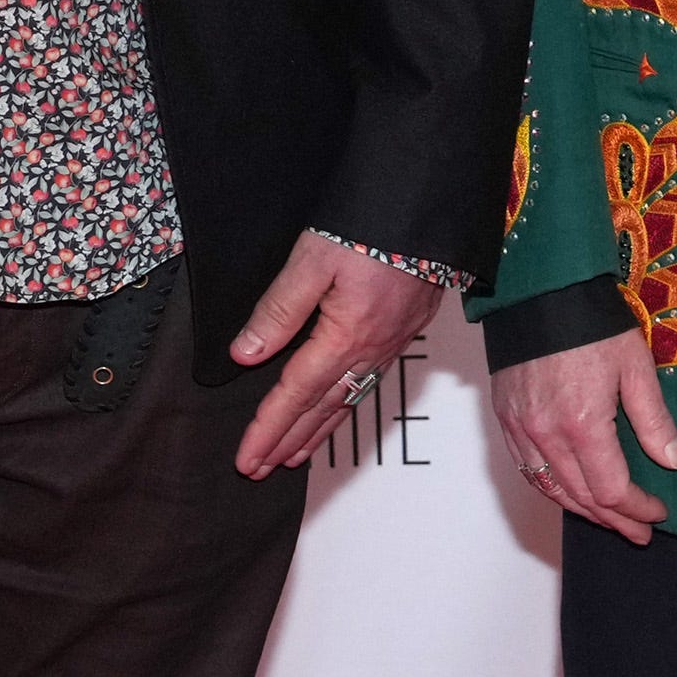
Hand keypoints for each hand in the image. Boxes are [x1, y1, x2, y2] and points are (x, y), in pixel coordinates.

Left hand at [228, 232, 442, 477]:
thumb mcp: (313, 258)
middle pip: (321, 407)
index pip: (295, 394)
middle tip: (259, 470)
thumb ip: (279, 309)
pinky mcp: (407, 329)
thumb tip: (244, 355)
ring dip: (317, 431)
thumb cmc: (373, 223)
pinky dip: (347, 406)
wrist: (431, 206)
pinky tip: (339, 409)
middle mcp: (372, 348)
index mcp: (345, 335)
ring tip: (293, 457)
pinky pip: (370, 382)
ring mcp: (393, 342)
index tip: (246, 459)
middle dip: (287, 441)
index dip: (268, 429)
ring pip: (348, 399)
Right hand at [489, 325, 676, 544]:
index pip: (611, 490)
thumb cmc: (592, 322)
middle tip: (639, 531)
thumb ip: (654, 420)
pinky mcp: (506, 418)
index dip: (637, 508)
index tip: (659, 510)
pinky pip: (528, 469)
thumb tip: (675, 462)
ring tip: (610, 519)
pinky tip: (570, 492)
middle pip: (581, 497)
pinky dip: (552, 488)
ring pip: (551, 489)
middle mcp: (545, 435)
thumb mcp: (634, 366)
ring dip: (583, 510)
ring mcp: (521, 429)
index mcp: (581, 424)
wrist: (540, 290)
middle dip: (614, 519)